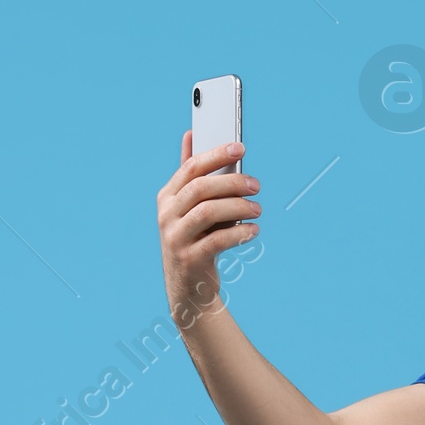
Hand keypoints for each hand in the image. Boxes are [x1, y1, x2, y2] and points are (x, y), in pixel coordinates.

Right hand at [157, 133, 260, 327]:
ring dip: (238, 207)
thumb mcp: (188, 208)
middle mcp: (166, 215)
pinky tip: (254, 231)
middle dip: (232, 182)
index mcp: (167, 197)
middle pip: (200, 188)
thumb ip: (191, 175)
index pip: (191, 168)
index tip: (240, 148)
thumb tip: (190, 134)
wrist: (189, 289)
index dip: (216, 155)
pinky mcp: (189, 259)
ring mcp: (175, 238)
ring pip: (208, 212)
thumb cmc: (194, 240)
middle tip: (256, 185)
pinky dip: (239, 234)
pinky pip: (217, 241)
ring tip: (258, 209)